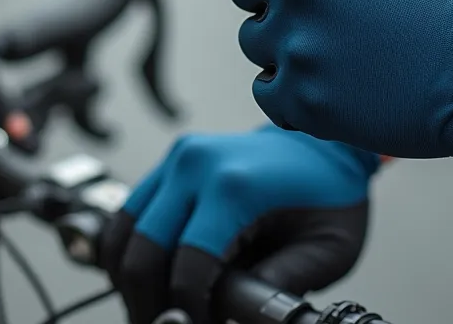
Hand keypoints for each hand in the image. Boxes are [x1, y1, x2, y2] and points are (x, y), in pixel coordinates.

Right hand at [100, 126, 376, 323]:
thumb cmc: (330, 196)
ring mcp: (177, 159)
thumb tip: (237, 315)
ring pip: (122, 232)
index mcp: (235, 185)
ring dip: (129, 280)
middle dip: (147, 301)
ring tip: (154, 309)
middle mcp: (195, 165)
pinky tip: (151, 279)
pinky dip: (128, 252)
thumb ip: (283, 283)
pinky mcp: (168, 163)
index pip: (188, 263)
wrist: (324, 144)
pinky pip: (128, 214)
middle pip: (143, 249)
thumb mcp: (328, 250)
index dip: (187, 308)